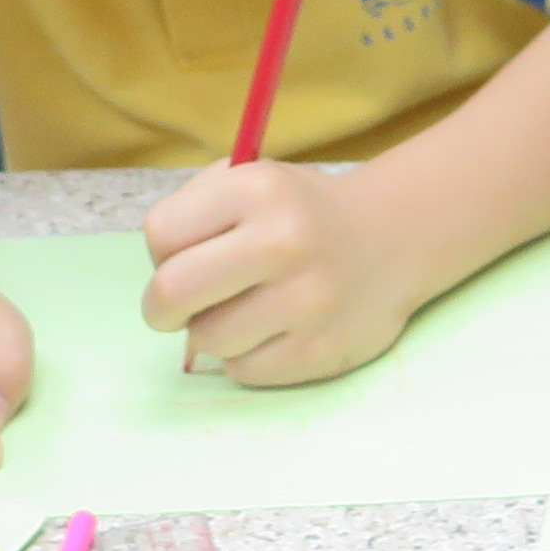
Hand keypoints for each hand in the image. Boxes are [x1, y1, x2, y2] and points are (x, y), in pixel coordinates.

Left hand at [141, 160, 421, 385]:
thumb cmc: (298, 212)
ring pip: (206, 340)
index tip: (180, 258)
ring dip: (211, 333)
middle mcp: (283, 242)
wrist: (393, 238)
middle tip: (174, 309)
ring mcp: (306, 301)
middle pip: (171, 293)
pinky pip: (243, 371)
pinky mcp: (322, 350)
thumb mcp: (250, 180)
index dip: (160, 253)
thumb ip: (195, 213)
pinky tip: (272, 331)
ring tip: (243, 311)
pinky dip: (245, 357)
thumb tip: (156, 276)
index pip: (160, 235)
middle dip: (159, 308)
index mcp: (258, 190)